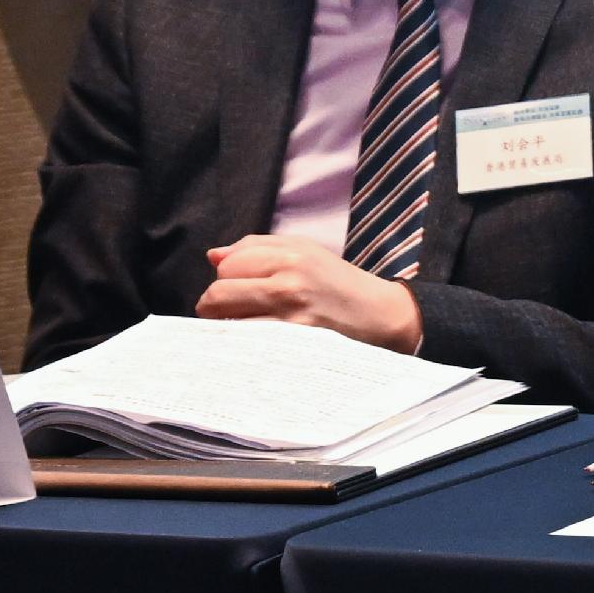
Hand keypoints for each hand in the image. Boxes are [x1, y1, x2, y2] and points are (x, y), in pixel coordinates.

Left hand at [200, 234, 423, 348]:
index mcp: (292, 256)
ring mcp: (290, 318)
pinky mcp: (293, 345)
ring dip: (226, 327)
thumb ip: (257, 247)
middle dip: (214, 304)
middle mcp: (289, 284)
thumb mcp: (305, 250)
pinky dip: (242, 344)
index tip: (238, 285)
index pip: (227, 265)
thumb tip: (213, 256)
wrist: (380, 315)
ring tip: (243, 326)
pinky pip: (246, 345)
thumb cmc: (338, 282)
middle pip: (218, 294)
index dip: (226, 276)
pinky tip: (254, 342)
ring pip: (227, 323)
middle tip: (229, 310)